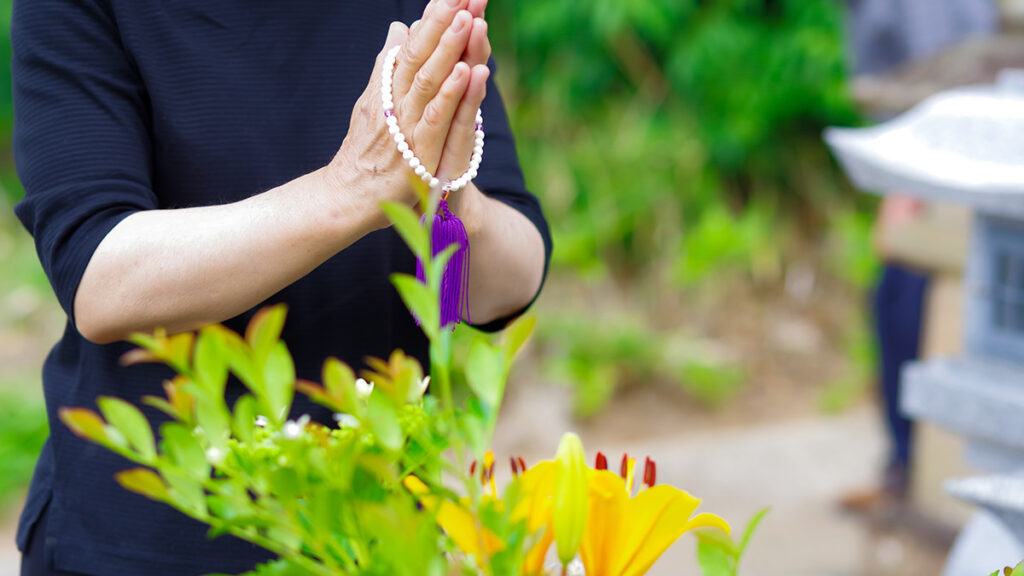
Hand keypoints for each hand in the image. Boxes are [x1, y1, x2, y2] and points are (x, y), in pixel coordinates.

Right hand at [327, 0, 489, 226]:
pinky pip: (434, 119)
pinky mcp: (416, 153)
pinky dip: (450, 95)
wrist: (345, 199)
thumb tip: (400, 28)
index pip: (412, 44)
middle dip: (442, 21)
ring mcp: (404, 127)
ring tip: (467, 17)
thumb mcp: (374, 104)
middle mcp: (394, 102)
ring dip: (448, 48)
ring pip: (428, 80)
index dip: (432, 18)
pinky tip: (464, 71)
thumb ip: (388, 67)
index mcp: (387, 88)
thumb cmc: (364, 154)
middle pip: (420, 54)